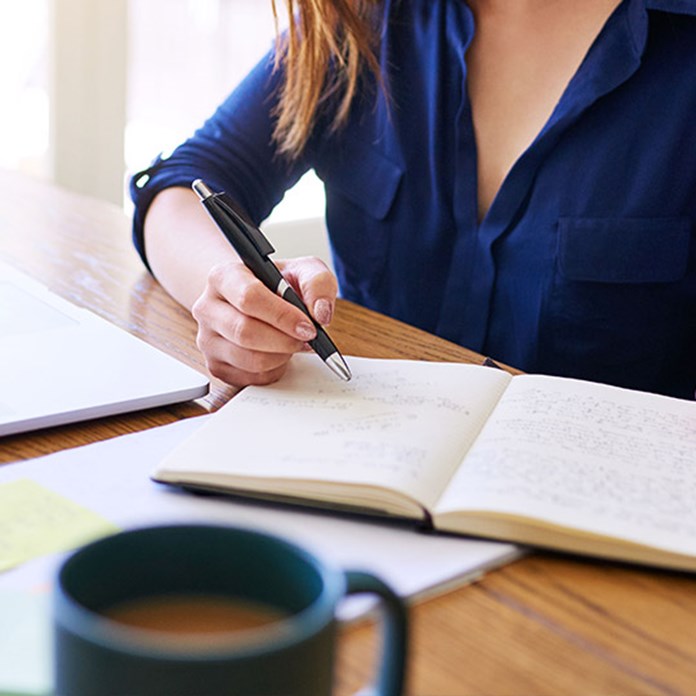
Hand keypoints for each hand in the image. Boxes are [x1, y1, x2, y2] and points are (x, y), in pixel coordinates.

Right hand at [191, 256, 337, 386]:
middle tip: (307, 339)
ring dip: (282, 356)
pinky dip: (274, 370)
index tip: (308, 326)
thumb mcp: (303, 271)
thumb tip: (320, 313)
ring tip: (293, 343)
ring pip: (249, 359)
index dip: (282, 316)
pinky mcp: (216, 366)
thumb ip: (318, 283)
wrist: (257, 300)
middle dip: (285, 340)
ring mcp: (208, 340)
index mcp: (223, 276)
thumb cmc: (278, 284)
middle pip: (245, 332)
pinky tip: (279, 354)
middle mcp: (208, 308)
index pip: (248, 297)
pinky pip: (250, 378)